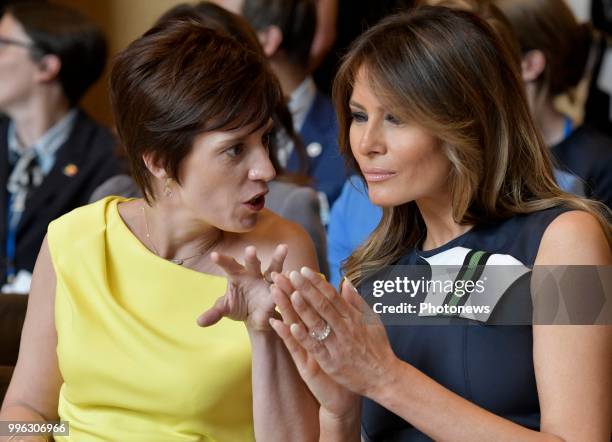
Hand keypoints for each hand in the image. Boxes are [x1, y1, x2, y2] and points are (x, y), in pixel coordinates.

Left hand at [196, 244, 286, 330]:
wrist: (257, 315)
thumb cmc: (239, 306)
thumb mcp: (226, 309)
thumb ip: (214, 313)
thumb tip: (199, 321)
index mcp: (237, 275)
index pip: (228, 265)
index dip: (222, 260)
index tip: (214, 255)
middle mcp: (253, 274)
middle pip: (252, 263)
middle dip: (251, 257)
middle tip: (250, 250)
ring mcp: (267, 281)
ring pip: (274, 268)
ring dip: (278, 258)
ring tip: (284, 248)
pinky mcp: (280, 291)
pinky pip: (284, 286)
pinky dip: (288, 281)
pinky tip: (293, 274)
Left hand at [274, 268, 398, 397]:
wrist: (384, 378)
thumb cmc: (378, 348)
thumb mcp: (372, 320)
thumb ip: (357, 301)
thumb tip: (346, 281)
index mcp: (353, 317)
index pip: (332, 295)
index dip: (317, 282)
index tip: (303, 270)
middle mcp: (345, 329)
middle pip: (323, 305)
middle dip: (306, 289)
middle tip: (290, 275)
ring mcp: (337, 346)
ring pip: (317, 324)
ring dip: (303, 308)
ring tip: (290, 294)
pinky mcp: (331, 363)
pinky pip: (315, 348)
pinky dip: (303, 337)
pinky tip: (290, 326)